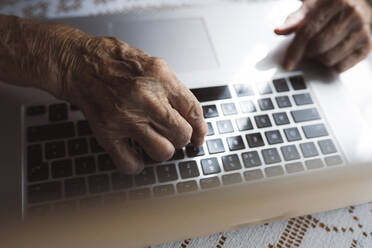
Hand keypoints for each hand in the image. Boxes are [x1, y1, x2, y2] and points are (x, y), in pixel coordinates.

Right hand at [61, 37, 206, 173]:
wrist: (79, 63)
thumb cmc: (115, 62)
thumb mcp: (153, 65)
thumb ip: (173, 90)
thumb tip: (192, 119)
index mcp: (161, 78)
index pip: (193, 111)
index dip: (200, 129)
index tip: (198, 138)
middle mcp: (147, 99)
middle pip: (182, 134)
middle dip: (180, 137)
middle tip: (170, 133)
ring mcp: (126, 118)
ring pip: (163, 152)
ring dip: (161, 150)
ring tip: (152, 140)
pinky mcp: (108, 133)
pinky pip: (130, 164)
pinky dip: (135, 164)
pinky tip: (134, 153)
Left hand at [275, 0, 371, 71]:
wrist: (355, 3)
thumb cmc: (330, 5)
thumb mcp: (310, 5)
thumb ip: (295, 19)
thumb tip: (279, 30)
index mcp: (338, 1)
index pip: (308, 32)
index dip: (295, 50)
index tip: (288, 63)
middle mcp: (353, 14)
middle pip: (318, 47)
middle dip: (307, 51)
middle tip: (308, 46)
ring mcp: (363, 30)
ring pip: (328, 59)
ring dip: (318, 58)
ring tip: (321, 46)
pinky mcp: (367, 45)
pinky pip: (341, 67)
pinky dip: (331, 64)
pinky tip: (332, 51)